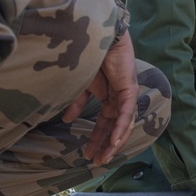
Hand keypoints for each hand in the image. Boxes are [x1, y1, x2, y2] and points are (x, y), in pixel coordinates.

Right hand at [63, 30, 138, 164]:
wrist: (95, 35)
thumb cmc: (87, 55)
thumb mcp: (80, 84)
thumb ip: (76, 102)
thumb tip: (67, 120)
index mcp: (107, 95)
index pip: (105, 122)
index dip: (97, 138)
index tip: (88, 153)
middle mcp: (118, 96)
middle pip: (115, 126)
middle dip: (105, 144)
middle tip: (97, 160)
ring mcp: (125, 93)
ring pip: (123, 123)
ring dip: (113, 141)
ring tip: (105, 156)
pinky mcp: (129, 88)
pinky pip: (126, 112)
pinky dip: (121, 127)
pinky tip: (115, 141)